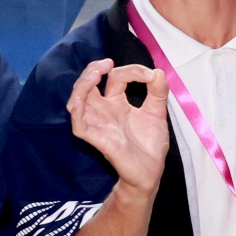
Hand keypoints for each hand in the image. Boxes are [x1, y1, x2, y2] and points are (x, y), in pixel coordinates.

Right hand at [65, 59, 170, 193]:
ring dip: (82, 86)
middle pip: (87, 85)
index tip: (150, 76)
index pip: (116, 78)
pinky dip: (77, 110)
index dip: (132, 71)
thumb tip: (157, 72)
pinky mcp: (95, 138)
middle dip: (92, 70)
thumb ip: (158, 93)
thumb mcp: (157, 113)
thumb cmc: (150, 145)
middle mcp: (103, 110)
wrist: (151, 172)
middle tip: (106, 63)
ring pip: (77, 101)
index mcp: (117, 102)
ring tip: (95, 74)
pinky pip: (78, 124)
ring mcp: (97, 123)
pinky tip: (82, 99)